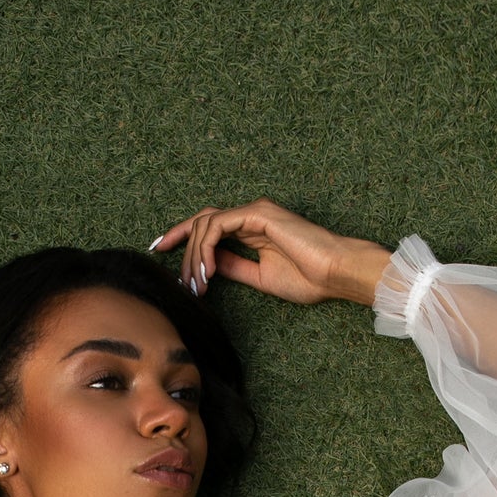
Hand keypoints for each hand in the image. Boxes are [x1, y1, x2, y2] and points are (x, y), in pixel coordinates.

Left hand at [149, 199, 392, 308]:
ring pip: (206, 223)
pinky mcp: (259, 214)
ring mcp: (254, 212)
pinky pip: (219, 225)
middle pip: (201, 222)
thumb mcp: (260, 278)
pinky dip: (207, 247)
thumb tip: (208, 265)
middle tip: (183, 284)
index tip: (161, 253)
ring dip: (195, 256)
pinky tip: (208, 271)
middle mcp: (250, 216)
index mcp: (251, 229)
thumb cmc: (309, 279)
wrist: (335, 274)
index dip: (182, 238)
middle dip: (182, 249)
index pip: (208, 227)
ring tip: (197, 284)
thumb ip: (234, 267)